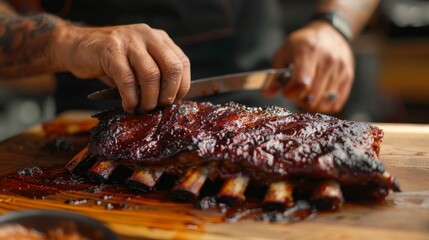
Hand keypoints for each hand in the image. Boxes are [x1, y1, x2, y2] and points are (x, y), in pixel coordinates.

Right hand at [56, 23, 189, 112]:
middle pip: (172, 68)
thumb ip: (156, 76)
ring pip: (151, 75)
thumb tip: (171, 102)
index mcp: (160, 39)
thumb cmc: (112, 61)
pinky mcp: (111, 50)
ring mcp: (129, 41)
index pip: (183, 63)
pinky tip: (128, 106)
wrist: (78, 47)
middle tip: (158, 107)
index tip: (173, 102)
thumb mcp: (140, 63)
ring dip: (149, 99)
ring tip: (142, 108)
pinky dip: (130, 99)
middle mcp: (148, 36)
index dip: (182, 86)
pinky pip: (127, 80)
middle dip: (168, 94)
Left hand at [263, 21, 353, 113]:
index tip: (286, 90)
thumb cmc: (302, 43)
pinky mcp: (348, 77)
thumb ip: (275, 75)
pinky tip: (316, 97)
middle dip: (298, 100)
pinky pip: (335, 103)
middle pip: (312, 96)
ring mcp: (340, 70)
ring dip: (310, 104)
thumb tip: (267, 94)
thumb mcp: (284, 53)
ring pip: (324, 102)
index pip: (301, 83)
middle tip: (294, 92)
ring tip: (305, 94)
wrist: (330, 32)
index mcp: (309, 52)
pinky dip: (323, 106)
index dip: (290, 93)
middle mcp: (328, 61)